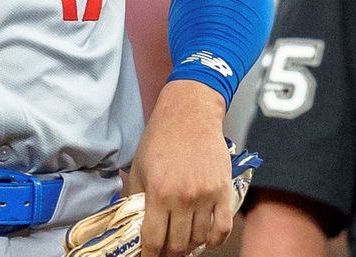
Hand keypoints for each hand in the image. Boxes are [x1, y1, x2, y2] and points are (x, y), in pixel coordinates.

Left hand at [126, 80, 233, 255]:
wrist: (190, 113)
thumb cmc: (162, 136)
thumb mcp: (139, 166)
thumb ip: (134, 196)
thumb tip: (131, 221)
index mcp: (158, 192)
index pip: (153, 239)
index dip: (150, 255)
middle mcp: (184, 198)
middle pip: (178, 244)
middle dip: (169, 252)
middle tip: (165, 248)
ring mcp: (206, 196)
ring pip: (199, 239)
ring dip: (190, 245)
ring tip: (183, 240)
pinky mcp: (224, 191)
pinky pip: (222, 228)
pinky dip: (214, 239)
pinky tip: (205, 238)